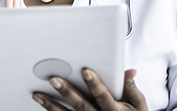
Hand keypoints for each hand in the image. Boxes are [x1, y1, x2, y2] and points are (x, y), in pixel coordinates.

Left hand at [32, 68, 147, 110]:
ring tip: (37, 94)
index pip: (103, 96)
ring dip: (51, 105)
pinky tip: (42, 105)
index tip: (86, 70)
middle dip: (67, 93)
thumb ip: (131, 89)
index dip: (94, 84)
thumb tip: (129, 71)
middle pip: (81, 106)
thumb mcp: (139, 106)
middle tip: (54, 79)